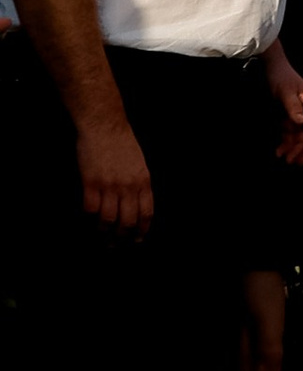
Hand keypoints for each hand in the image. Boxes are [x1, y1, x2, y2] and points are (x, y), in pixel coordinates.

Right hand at [74, 103, 152, 233]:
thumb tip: (138, 204)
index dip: (142, 230)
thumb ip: (140, 183)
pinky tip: (88, 223)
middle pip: (127, 221)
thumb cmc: (122, 142)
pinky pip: (90, 209)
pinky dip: (88, 220)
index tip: (137, 240)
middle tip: (115, 245)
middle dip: (122, 237)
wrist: (104, 125)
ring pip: (108, 220)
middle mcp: (128, 186)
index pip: (146, 213)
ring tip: (102, 239)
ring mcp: (109, 185)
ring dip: (104, 233)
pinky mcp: (91, 182)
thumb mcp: (140, 163)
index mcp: (143, 181)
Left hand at [266, 46, 302, 162]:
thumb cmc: (281, 78)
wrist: (271, 68)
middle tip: (297, 161)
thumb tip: (302, 123)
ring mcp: (299, 115)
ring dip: (296, 149)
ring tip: (287, 160)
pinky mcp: (288, 117)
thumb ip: (294, 107)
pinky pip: (290, 134)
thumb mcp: (286, 92)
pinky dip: (286, 143)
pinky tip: (279, 151)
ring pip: (301, 137)